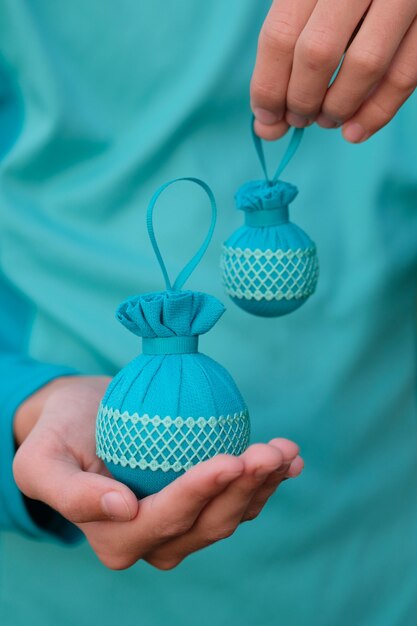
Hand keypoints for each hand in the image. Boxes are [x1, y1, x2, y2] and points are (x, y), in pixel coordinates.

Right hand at [13, 377, 302, 569]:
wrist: (81, 419)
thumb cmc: (58, 434)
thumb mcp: (40, 461)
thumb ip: (70, 493)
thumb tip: (123, 509)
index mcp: (117, 539)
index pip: (167, 518)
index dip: (201, 492)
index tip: (231, 458)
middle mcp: (154, 542)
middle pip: (209, 522)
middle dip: (245, 488)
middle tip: (270, 450)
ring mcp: (183, 527)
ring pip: (232, 514)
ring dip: (264, 484)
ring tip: (285, 450)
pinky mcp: (202, 505)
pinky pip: (239, 498)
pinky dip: (267, 480)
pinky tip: (290, 460)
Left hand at [251, 0, 416, 141]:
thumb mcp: (306, 5)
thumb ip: (284, 57)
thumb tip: (267, 128)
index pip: (280, 36)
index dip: (268, 88)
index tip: (267, 117)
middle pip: (317, 53)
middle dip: (301, 101)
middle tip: (299, 118)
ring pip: (365, 65)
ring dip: (338, 108)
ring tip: (328, 119)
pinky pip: (404, 75)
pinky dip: (377, 113)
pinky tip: (356, 131)